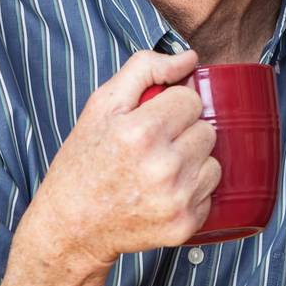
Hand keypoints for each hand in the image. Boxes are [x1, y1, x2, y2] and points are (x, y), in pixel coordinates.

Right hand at [26, 49, 219, 272]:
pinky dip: (192, 191)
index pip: (192, 100)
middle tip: (152, 147)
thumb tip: (190, 58)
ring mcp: (176, 200)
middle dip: (184, 133)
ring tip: (158, 171)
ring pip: (214, 161)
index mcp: (141, 132)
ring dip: (193, 162)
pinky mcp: (184, 225)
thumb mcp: (102, 106)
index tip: (152, 119)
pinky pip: (210, 193)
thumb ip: (145, 69)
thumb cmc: (85, 162)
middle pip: (207, 130)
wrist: (71, 228)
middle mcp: (163, 167)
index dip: (173, 106)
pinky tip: (163, 194)